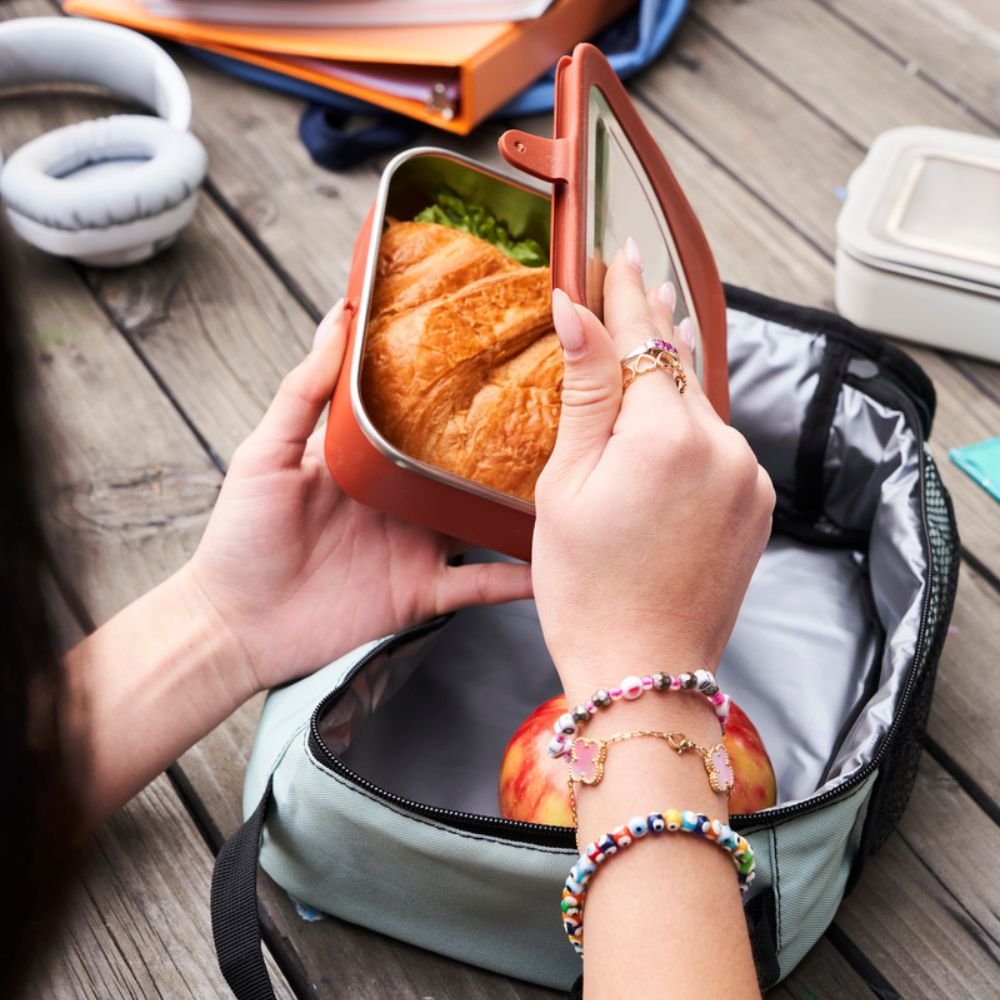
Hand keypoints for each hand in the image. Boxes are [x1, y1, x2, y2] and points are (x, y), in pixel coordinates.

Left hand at [184, 301, 532, 693]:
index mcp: (370, 461)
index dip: (460, 393)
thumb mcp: (265, 452)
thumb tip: (337, 320)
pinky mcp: (422, 591)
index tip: (499, 355)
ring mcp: (416, 546)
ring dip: (521, 506)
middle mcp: (402, 500)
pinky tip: (551, 565)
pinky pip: (479, 585)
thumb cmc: (241, 536)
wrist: (235, 625)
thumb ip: (303, 392)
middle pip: (465, 468)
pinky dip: (517, 580)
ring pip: (483, 521)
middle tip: (559, 415)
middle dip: (509, 446)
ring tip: (571, 480)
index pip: (425, 420)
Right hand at [532, 243, 773, 701]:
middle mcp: (721, 447)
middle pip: (680, 366)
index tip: (620, 250)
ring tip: (656, 335)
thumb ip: (585, 392)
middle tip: (641, 272)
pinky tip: (670, 423)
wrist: (644, 669)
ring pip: (700, 407)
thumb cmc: (587, 588)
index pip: (644, 339)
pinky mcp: (756, 504)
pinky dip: (692, 426)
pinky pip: (719, 445)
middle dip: (656, 321)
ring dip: (673, 378)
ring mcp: (746, 477)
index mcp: (666, 436)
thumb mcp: (567, 485)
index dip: (626, 292)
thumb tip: (578, 312)